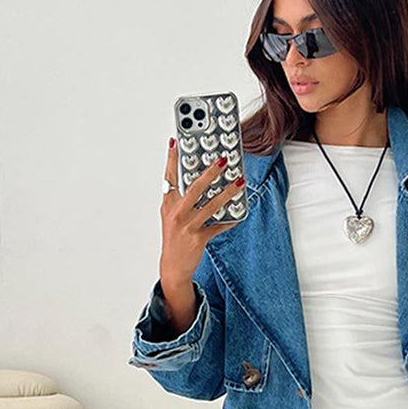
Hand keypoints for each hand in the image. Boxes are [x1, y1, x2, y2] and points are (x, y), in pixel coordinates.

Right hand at [158, 136, 245, 291]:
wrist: (173, 266)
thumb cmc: (174, 238)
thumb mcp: (171, 216)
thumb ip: (180, 198)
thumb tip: (199, 181)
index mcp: (168, 204)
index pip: (169, 177)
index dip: (172, 158)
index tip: (176, 142)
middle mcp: (176, 213)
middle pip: (194, 188)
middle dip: (210, 173)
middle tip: (222, 161)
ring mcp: (187, 226)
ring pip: (211, 206)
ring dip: (227, 193)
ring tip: (239, 183)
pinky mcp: (199, 238)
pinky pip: (219, 226)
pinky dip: (229, 220)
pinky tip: (238, 214)